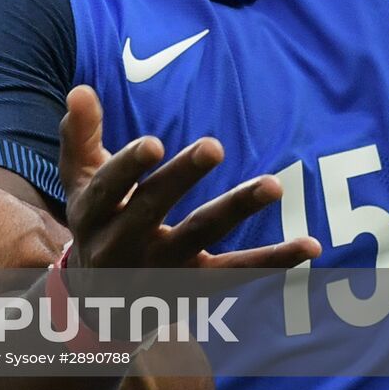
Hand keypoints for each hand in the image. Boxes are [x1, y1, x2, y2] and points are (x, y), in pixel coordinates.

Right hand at [60, 85, 319, 271]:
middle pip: (153, 208)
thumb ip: (79, 134)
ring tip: (272, 185)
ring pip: (200, 236)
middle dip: (182, 178)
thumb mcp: (79, 180)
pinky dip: (273, 261)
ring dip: (236, 210)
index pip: (107, 189)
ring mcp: (160, 267)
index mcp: (91, 213)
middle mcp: (121, 244)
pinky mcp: (194, 285)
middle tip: (213, 146)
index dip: (129, 167)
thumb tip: (81, 89)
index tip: (153, 144)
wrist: (101, 300)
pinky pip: (236, 273)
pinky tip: (310, 245)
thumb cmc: (96, 218)